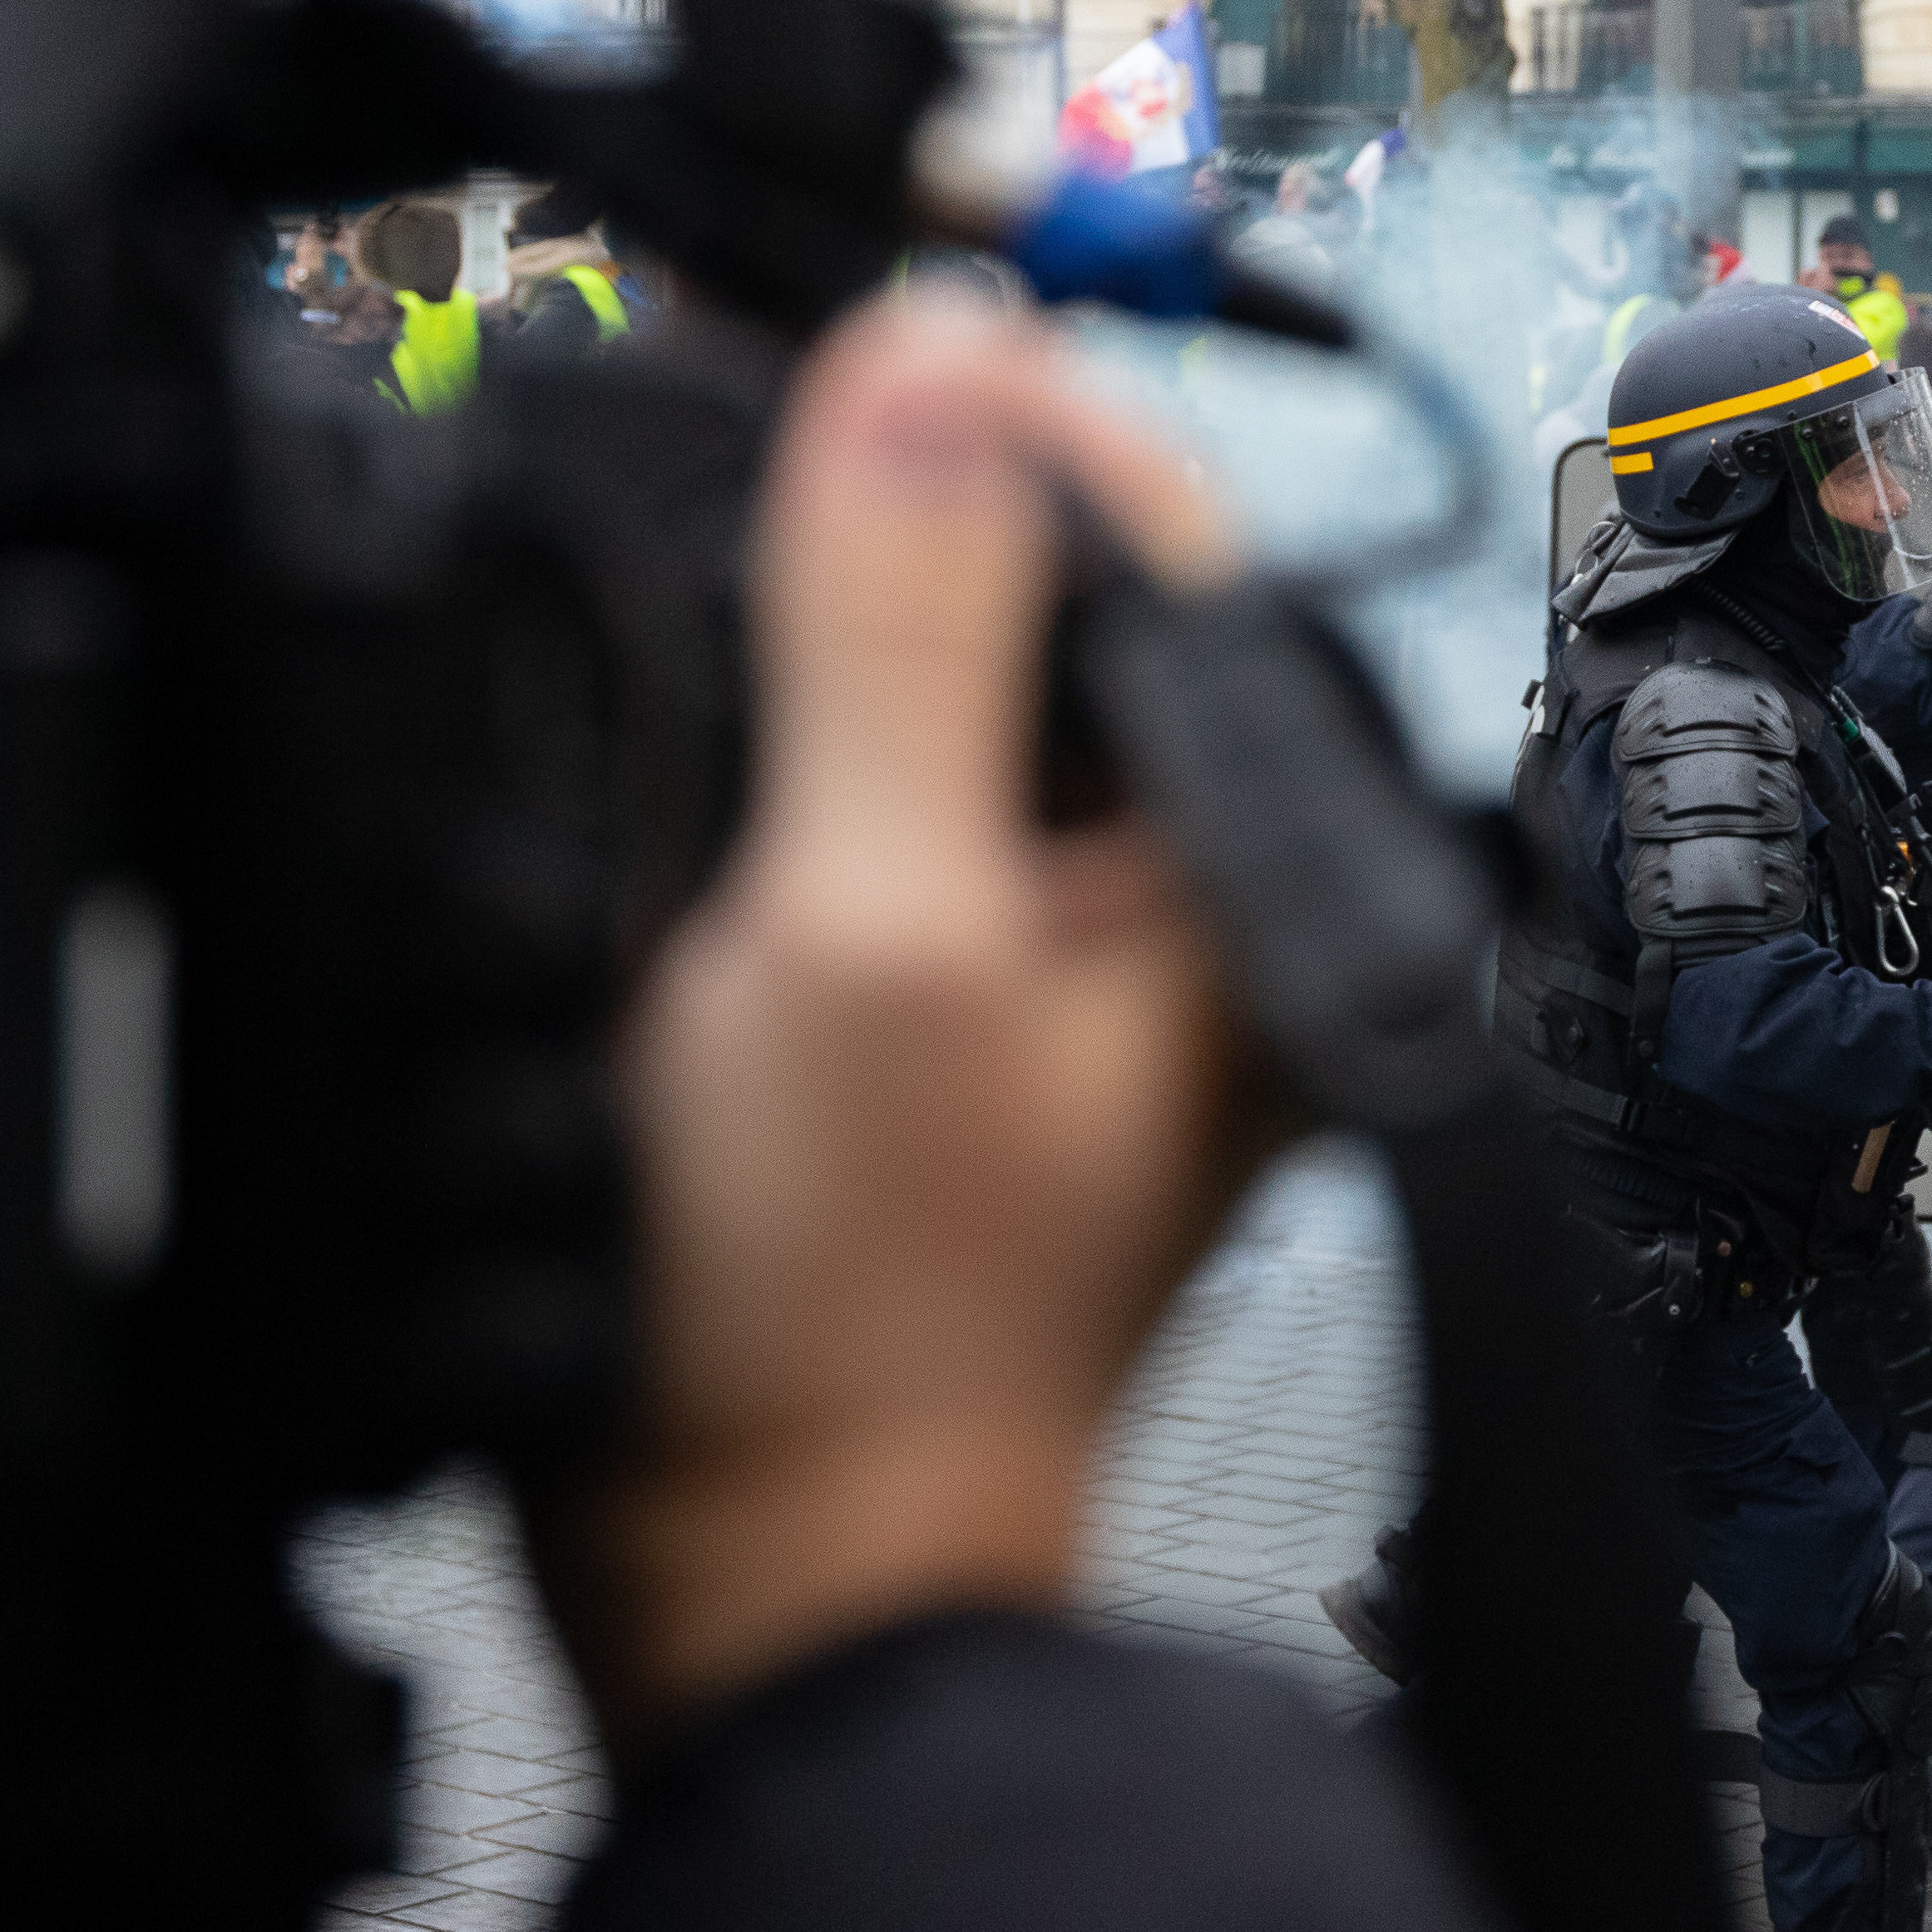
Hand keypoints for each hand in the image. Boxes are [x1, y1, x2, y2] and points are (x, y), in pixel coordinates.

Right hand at [573, 301, 1247, 1748]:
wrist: (753, 1584)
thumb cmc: (854, 1326)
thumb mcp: (868, 920)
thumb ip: (898, 629)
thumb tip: (935, 360)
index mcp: (1251, 873)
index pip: (1165, 530)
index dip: (999, 409)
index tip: (844, 347)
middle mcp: (1184, 903)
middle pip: (1041, 597)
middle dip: (881, 515)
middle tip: (726, 464)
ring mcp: (1055, 965)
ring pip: (931, 690)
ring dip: (804, 632)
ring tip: (691, 606)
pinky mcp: (933, 1017)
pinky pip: (858, 807)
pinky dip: (765, 758)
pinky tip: (680, 766)